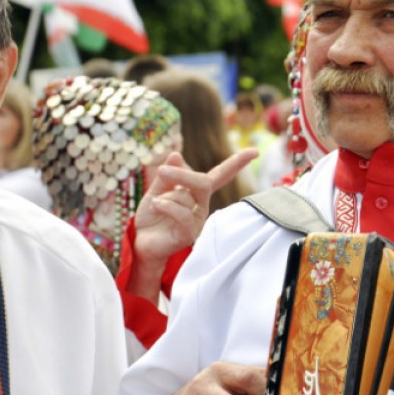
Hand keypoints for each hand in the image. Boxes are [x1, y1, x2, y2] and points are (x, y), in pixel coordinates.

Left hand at [129, 148, 257, 299]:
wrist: (139, 242)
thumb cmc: (150, 217)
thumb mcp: (156, 191)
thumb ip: (167, 176)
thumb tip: (177, 154)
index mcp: (197, 193)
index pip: (220, 175)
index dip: (236, 163)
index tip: (254, 152)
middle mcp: (202, 205)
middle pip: (204, 182)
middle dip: (182, 175)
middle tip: (161, 171)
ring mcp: (198, 220)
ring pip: (186, 196)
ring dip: (164, 197)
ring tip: (154, 206)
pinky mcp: (191, 233)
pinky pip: (183, 213)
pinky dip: (165, 206)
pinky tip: (155, 208)